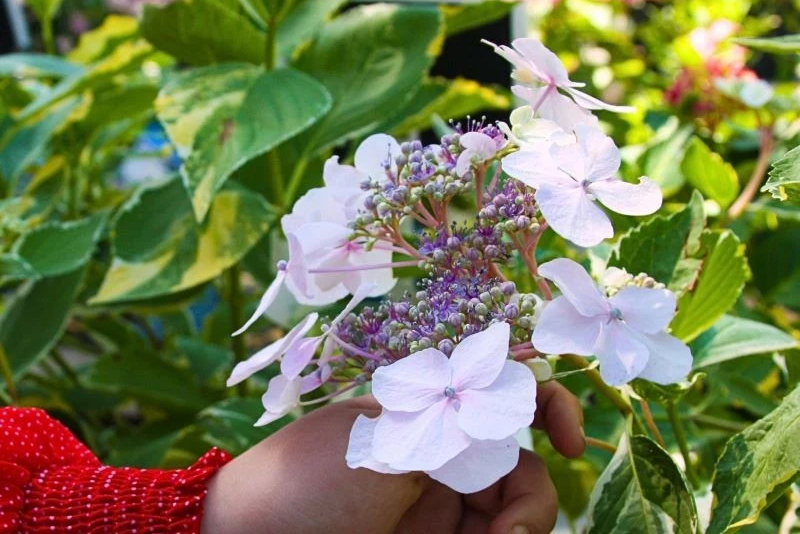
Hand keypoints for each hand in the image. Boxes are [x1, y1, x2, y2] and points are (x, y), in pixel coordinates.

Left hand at [202, 382, 583, 533]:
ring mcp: (442, 513)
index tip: (571, 443)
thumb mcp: (382, 447)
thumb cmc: (307, 482)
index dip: (551, 407)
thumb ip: (452, 429)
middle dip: (530, 507)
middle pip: (523, 474)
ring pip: (511, 520)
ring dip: (514, 533)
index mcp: (432, 416)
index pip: (505, 397)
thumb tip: (519, 399)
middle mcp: (445, 461)